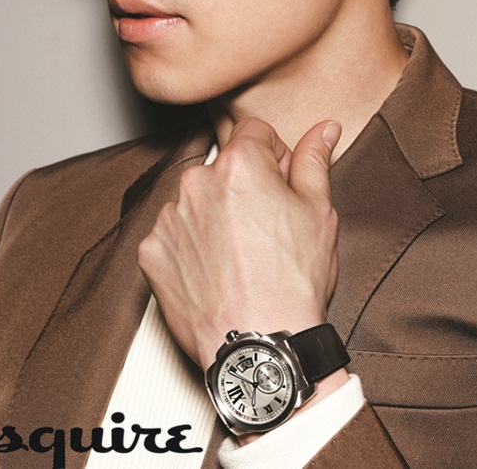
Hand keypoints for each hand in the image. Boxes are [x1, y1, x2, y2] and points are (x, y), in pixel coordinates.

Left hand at [138, 117, 340, 371]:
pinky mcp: (151, 251)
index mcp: (239, 164)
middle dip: (243, 186)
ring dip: (214, 216)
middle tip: (265, 228)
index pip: (255, 132)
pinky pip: (174, 235)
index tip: (280, 186)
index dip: (274, 156)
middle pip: (224, 167)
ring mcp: (169, 217)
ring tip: (241, 256)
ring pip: (197, 200)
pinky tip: (216, 271)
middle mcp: (196, 182)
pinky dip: (190, 246)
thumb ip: (315, 160)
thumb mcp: (318, 212)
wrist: (260, 348)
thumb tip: (324, 128)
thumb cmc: (293, 283)